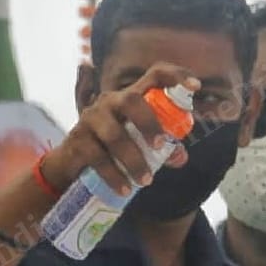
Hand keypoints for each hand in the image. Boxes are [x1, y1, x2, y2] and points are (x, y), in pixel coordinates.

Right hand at [41, 63, 199, 195]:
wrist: (70, 165)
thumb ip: (160, 149)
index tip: (195, 86)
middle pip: (131, 100)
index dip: (175, 76)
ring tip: (146, 181)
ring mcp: (91, 119)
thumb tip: (180, 156)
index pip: (154, 75)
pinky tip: (125, 190)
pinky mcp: (77, 140)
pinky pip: (98, 157)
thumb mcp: (137, 145)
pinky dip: (114, 176)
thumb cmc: (110, 149)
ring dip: (133, 159)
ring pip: (114, 134)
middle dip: (149, 123)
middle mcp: (110, 102)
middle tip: (161, 146)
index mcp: (131, 98)